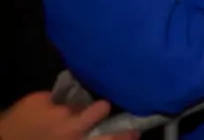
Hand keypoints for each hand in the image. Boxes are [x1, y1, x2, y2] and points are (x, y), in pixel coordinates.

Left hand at [0, 94, 138, 139]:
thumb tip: (93, 134)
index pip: (112, 138)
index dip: (127, 134)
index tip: (135, 131)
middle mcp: (72, 128)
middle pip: (100, 108)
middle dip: (99, 109)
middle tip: (93, 114)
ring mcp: (55, 111)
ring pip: (75, 102)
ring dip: (71, 107)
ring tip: (62, 111)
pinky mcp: (38, 100)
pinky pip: (51, 98)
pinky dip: (47, 104)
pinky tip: (38, 112)